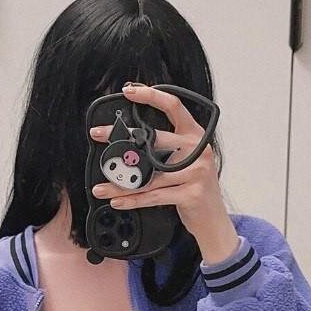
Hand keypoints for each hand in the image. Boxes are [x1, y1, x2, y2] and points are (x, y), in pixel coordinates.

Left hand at [89, 82, 239, 261]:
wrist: (212, 219)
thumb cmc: (193, 188)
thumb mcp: (184, 162)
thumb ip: (165, 149)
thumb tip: (128, 140)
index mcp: (194, 135)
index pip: (174, 106)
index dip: (151, 95)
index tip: (128, 91)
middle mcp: (197, 149)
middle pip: (153, 139)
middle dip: (121, 136)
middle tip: (98, 134)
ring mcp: (196, 172)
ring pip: (149, 176)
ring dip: (120, 183)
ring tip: (100, 187)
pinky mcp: (191, 193)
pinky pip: (153, 196)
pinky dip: (132, 200)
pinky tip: (118, 201)